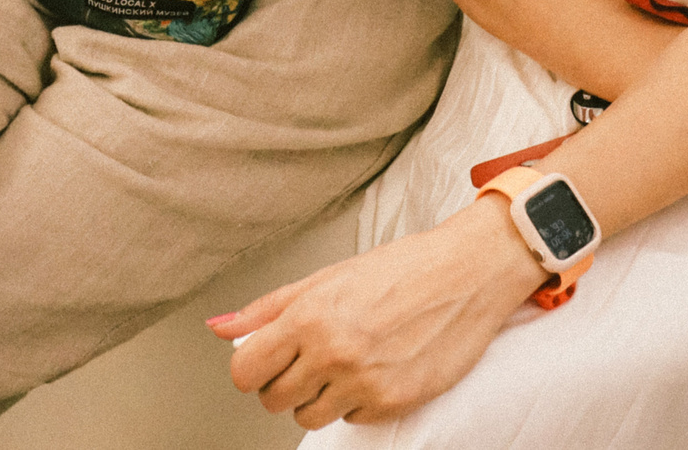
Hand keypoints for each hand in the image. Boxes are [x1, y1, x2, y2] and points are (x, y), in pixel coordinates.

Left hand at [215, 192, 547, 427]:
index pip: (245, 371)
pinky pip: (352, 419)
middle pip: (274, 399)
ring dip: (319, 396)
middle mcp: (334, 351)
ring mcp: (364, 381)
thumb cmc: (402, 268)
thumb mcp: (329, 277)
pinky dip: (358, 401)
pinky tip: (375, 368)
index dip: (253, 368)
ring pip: (308, 417)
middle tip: (312, 357)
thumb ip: (270, 308)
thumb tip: (219, 327)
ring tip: (344, 363)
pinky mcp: (393, 402)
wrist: (468, 273)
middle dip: (285, 382)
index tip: (268, 360)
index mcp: (310, 315)